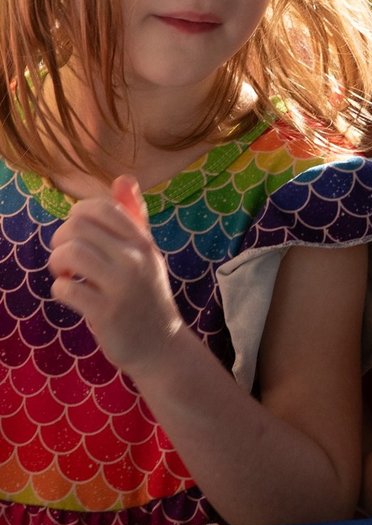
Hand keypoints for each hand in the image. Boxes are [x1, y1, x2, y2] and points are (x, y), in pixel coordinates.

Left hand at [47, 175, 183, 377]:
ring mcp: (122, 286)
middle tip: (68, 260)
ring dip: (58, 263)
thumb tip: (123, 179)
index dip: (77, 216)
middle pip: (78, 226)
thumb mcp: (146, 254)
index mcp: (142, 241)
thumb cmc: (146, 296)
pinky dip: (61, 290)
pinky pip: (67, 288)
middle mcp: (135, 258)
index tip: (79, 236)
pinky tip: (72, 296)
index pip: (101, 207)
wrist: (160, 345)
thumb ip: (133, 217)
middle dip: (61, 240)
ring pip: (71, 252)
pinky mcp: (107, 312)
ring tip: (67, 275)